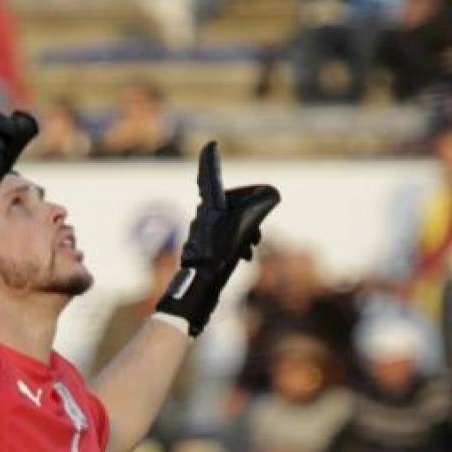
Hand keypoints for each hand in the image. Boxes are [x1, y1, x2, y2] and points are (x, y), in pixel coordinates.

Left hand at [156, 141, 279, 336]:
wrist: (199, 287)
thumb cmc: (217, 256)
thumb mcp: (242, 227)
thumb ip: (257, 207)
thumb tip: (271, 194)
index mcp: (209, 207)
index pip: (209, 177)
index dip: (210, 161)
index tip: (209, 146)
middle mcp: (203, 217)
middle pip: (230, 204)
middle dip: (249, 213)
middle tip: (256, 233)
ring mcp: (204, 234)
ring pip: (231, 224)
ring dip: (246, 233)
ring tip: (250, 248)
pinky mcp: (206, 250)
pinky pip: (226, 240)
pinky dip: (238, 245)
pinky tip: (244, 258)